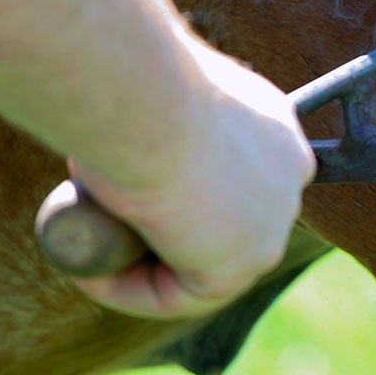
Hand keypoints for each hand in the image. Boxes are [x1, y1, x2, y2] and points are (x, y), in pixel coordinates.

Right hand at [66, 40, 316, 318]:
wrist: (147, 98)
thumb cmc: (137, 80)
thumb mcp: (145, 86)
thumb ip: (149, 111)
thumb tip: (115, 125)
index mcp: (273, 122)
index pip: (235, 170)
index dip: (180, 188)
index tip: (127, 190)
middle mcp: (288, 171)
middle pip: (225, 218)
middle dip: (164, 230)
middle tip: (104, 223)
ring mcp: (273, 221)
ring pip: (204, 260)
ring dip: (141, 263)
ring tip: (87, 247)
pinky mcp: (243, 264)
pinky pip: (181, 294)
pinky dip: (130, 290)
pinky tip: (89, 273)